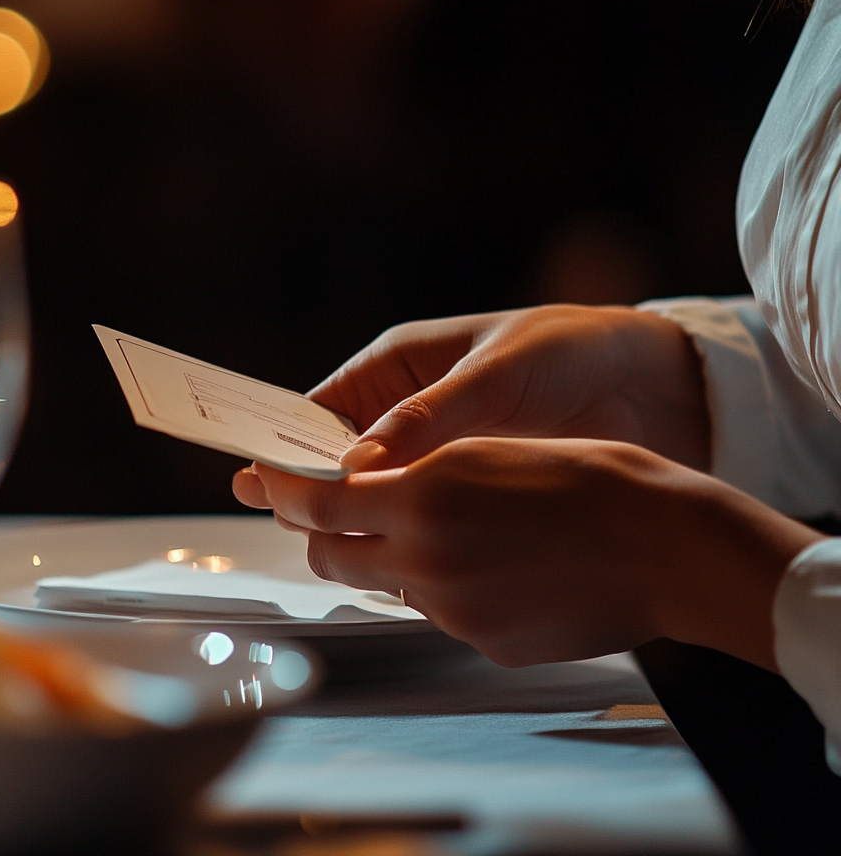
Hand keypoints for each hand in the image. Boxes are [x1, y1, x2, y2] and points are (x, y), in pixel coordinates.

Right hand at [234, 305, 709, 507]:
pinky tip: (392, 558)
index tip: (257, 475)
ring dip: (355, 514)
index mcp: (401, 366)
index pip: (324, 406)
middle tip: (283, 520)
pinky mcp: (470, 487)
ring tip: (326, 545)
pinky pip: (420, 513)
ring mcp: (439, 453)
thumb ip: (426, 419)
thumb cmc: (569, 352)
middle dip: (311, 484)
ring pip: (376, 490)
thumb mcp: (494, 374)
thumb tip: (357, 466)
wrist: (653, 383)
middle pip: (339, 455)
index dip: (286, 440)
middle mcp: (409, 412)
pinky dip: (402, 533)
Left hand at [252, 438, 821, 669]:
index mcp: (425, 495)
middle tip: (344, 512)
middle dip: (326, 534)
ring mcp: (456, 608)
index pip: (318, 501)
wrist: (667, 544)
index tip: (272, 483)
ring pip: (389, 584)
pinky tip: (494, 564)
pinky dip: (446, 588)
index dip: (287, 491)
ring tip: (446, 529)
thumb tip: (367, 485)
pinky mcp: (487, 642)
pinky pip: (441, 613)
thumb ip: (416, 470)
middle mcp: (427, 557)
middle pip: (333, 554)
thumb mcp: (489, 449)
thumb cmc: (590, 476)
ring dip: (394, 558)